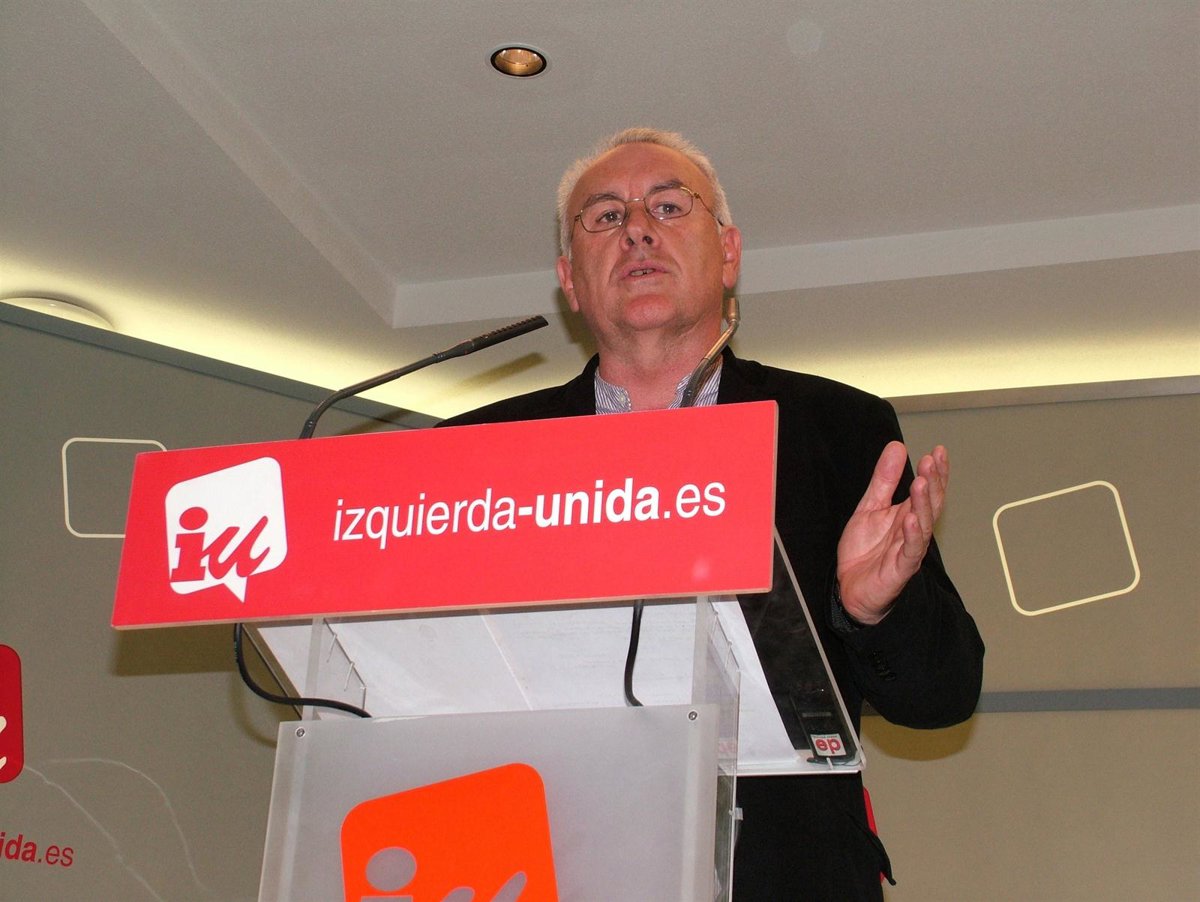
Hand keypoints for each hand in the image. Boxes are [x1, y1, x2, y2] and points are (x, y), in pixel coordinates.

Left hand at [836, 442, 948, 625]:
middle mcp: (913, 531)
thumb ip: (884, 479)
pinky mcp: (900, 568)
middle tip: (932, 461)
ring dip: (923, 503)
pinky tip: (910, 518)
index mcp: (908, 514)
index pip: (928, 490)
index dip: (936, 472)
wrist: (850, 588)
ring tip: (922, 482)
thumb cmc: (865, 551)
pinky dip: (911, 534)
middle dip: (934, 482)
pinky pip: (910, 551)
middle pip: (930, 504)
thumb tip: (897, 447)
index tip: (938, 451)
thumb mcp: (870, 507)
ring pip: (923, 524)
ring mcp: (908, 549)